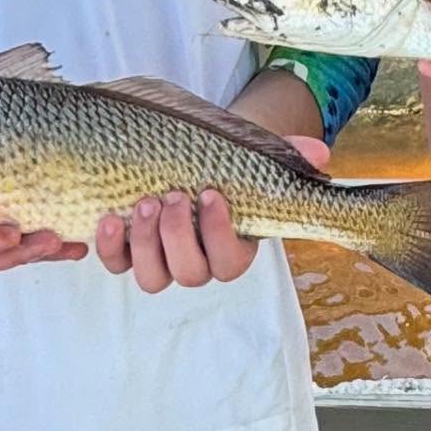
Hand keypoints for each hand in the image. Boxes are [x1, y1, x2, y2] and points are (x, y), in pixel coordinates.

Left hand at [95, 136, 330, 291]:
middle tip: (173, 196)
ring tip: (145, 202)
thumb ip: (286, 154)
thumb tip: (320, 154)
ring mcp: (159, 260)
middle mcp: (197, 262)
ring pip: (152, 277)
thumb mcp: (253, 154)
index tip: (212, 193)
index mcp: (232, 247)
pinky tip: (110, 218)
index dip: (219, 234)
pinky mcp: (126, 251)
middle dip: (178, 235)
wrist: (185, 155)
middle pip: (189, 273)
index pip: (229, 262)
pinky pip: (116, 264)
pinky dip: (110, 246)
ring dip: (146, 242)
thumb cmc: (223, 162)